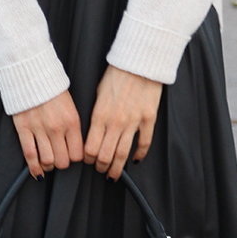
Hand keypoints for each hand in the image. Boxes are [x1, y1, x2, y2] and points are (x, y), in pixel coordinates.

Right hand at [12, 90, 83, 177]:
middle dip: (61, 164)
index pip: (77, 154)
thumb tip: (73, 148)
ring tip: (48, 162)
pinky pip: (30, 154)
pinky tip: (36, 172)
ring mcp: (39, 129)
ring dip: (48, 166)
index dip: (74, 159)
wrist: (32, 74)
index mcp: (72, 122)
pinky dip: (34, 167)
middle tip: (59, 159)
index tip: (71, 156)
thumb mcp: (71, 107)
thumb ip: (73, 128)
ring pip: (47, 161)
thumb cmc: (52, 91)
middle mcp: (57, 128)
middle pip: (63, 161)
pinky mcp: (24, 128)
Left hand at [84, 65, 161, 179]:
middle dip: (101, 167)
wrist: (139, 63)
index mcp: (100, 115)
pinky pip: (144, 144)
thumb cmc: (117, 75)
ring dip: (117, 168)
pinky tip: (135, 160)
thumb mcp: (99, 94)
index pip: (90, 147)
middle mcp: (115, 122)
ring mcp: (133, 122)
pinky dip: (139, 155)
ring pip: (123, 154)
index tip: (89, 161)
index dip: (88, 159)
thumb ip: (96, 115)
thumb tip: (94, 132)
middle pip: (105, 155)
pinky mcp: (148, 119)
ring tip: (114, 174)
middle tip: (101, 170)